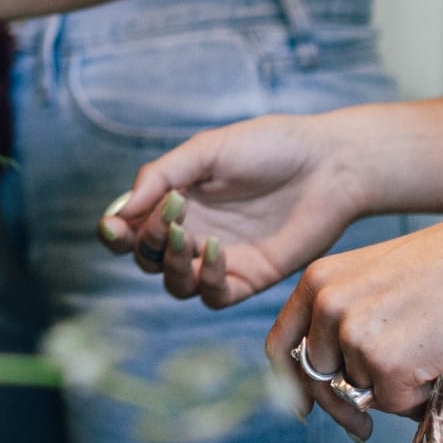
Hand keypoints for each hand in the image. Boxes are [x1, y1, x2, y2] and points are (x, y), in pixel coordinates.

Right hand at [99, 114, 367, 310]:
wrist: (329, 164)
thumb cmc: (269, 146)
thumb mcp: (206, 150)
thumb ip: (160, 176)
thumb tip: (119, 211)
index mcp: (176, 199)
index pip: (132, 227)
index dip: (115, 233)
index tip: (113, 227)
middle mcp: (193, 232)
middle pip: (147, 258)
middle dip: (145, 242)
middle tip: (166, 219)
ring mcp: (220, 258)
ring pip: (175, 284)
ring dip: (170, 266)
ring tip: (185, 237)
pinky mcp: (250, 277)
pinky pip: (214, 296)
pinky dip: (206, 280)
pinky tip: (216, 250)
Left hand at [261, 201, 442, 441]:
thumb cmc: (441, 273)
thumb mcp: (371, 281)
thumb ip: (341, 320)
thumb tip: (326, 385)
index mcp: (317, 280)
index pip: (279, 344)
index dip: (289, 383)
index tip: (302, 408)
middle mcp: (326, 304)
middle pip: (317, 377)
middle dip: (342, 402)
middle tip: (364, 421)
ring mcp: (353, 332)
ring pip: (360, 390)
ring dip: (392, 388)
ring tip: (424, 351)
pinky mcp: (386, 360)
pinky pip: (394, 403)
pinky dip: (418, 395)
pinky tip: (438, 361)